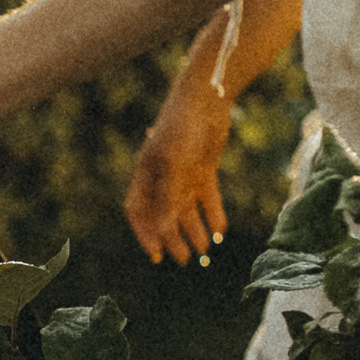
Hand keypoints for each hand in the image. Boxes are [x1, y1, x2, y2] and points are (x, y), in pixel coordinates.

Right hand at [125, 79, 231, 266]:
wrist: (207, 99)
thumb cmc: (182, 128)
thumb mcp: (175, 166)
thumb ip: (170, 198)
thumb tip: (167, 230)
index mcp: (146, 175)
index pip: (139, 212)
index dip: (146, 234)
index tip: (157, 256)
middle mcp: (162, 177)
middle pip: (164, 215)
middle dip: (174, 239)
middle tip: (186, 260)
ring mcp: (183, 173)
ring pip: (187, 209)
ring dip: (195, 230)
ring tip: (206, 250)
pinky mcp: (203, 167)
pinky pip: (207, 197)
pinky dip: (213, 213)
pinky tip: (221, 230)